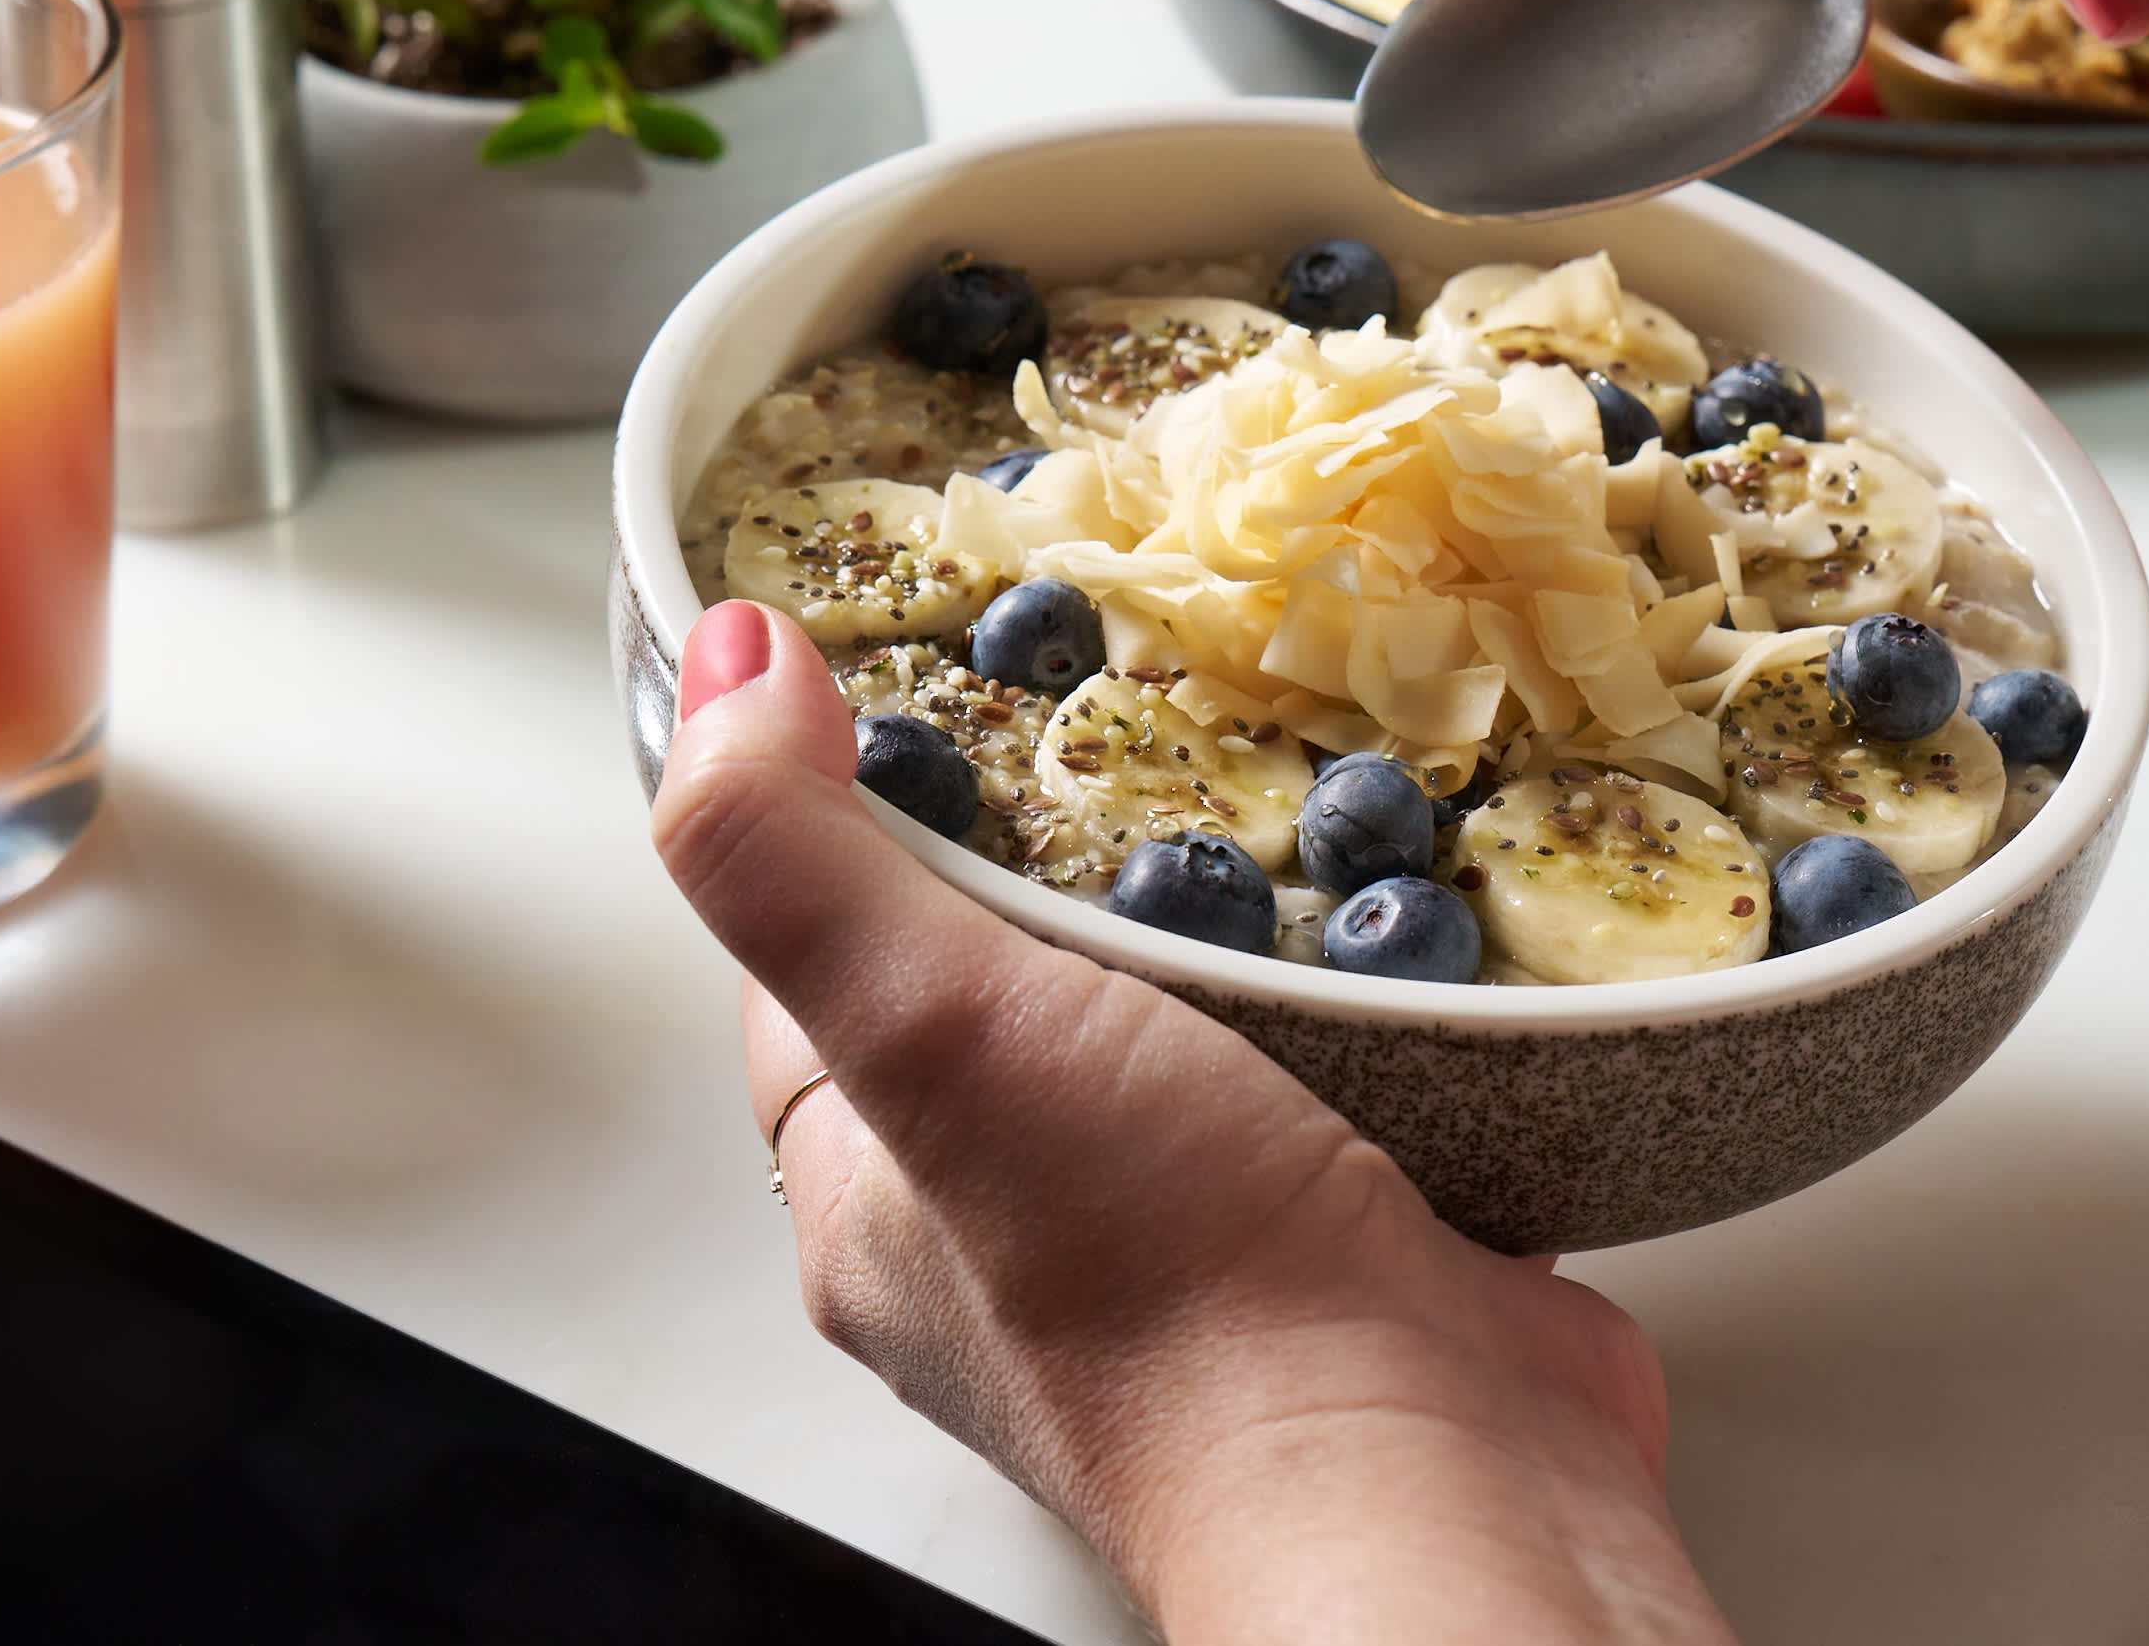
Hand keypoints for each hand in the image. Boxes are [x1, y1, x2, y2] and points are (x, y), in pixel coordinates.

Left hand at [651, 599, 1737, 1645]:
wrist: (1433, 1482)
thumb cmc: (1171, 1288)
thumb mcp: (930, 1026)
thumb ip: (796, 853)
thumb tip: (715, 665)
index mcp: (874, 1200)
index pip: (810, 965)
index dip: (840, 820)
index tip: (915, 679)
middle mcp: (1014, 1226)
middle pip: (999, 978)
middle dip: (1054, 845)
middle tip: (1121, 705)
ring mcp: (1189, 1233)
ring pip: (1174, 1017)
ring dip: (1222, 913)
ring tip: (1265, 778)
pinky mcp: (1349, 1228)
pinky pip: (1335, 1067)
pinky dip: (1361, 986)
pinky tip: (1397, 919)